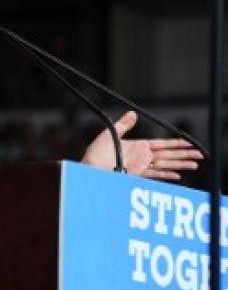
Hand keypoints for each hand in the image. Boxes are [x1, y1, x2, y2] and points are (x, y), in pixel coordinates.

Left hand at [81, 111, 202, 179]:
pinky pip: (155, 175)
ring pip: (165, 164)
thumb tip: (133, 113)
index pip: (161, 144)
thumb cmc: (97, 152)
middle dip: (184, 154)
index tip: (187, 142)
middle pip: (167, 154)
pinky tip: (177, 176)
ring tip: (195, 165)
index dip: (175, 143)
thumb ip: (124, 124)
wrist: (90, 166)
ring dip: (180, 164)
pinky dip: (166, 175)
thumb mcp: (111, 133)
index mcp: (137, 146)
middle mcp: (142, 157)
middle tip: (199, 154)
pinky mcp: (137, 175)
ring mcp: (140, 166)